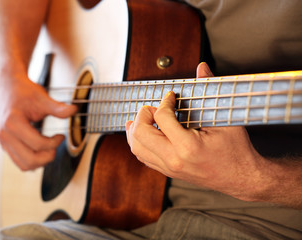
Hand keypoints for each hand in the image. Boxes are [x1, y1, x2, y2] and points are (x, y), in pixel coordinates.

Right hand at [0, 73, 76, 170]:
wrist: (9, 87)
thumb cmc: (24, 92)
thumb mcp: (42, 97)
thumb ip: (57, 107)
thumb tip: (74, 110)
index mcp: (13, 123)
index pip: (37, 144)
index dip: (54, 142)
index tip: (61, 135)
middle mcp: (5, 135)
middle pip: (30, 160)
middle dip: (48, 156)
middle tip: (56, 145)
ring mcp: (3, 142)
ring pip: (24, 166)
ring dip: (41, 161)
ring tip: (49, 148)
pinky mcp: (5, 145)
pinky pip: (20, 162)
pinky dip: (33, 160)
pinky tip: (42, 149)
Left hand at [125, 63, 265, 200]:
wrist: (241, 178)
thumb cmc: (235, 150)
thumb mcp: (225, 119)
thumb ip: (209, 91)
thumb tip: (202, 67)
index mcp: (187, 147)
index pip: (161, 118)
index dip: (164, 102)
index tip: (171, 96)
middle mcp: (174, 160)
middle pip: (140, 134)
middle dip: (142, 115)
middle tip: (152, 108)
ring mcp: (169, 168)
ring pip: (137, 148)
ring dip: (135, 130)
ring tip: (141, 118)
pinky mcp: (168, 172)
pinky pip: (144, 157)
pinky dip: (139, 143)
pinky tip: (144, 133)